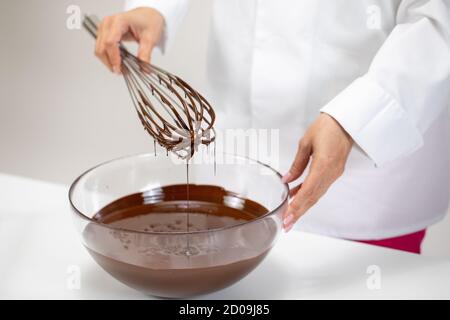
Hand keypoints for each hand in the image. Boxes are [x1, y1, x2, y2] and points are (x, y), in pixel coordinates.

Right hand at [95, 7, 163, 73]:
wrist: (147, 16)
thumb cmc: (149, 21)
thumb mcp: (150, 38)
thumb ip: (146, 53)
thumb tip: (144, 68)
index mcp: (119, 21)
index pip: (110, 42)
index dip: (113, 57)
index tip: (119, 68)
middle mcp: (108, 23)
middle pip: (101, 47)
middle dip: (109, 62)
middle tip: (121, 72)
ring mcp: (104, 28)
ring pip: (99, 49)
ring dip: (108, 61)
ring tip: (120, 69)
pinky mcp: (105, 33)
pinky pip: (102, 48)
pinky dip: (108, 57)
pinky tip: (118, 62)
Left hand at [281, 113, 352, 231]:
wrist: (347, 120)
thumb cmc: (327, 126)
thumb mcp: (306, 143)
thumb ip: (296, 164)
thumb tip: (287, 179)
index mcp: (323, 165)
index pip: (308, 191)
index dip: (297, 206)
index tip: (288, 217)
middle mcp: (331, 173)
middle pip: (313, 198)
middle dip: (299, 213)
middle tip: (287, 225)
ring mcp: (334, 173)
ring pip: (316, 194)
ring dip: (303, 206)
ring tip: (290, 216)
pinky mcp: (334, 171)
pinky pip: (320, 187)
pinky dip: (308, 194)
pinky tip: (296, 196)